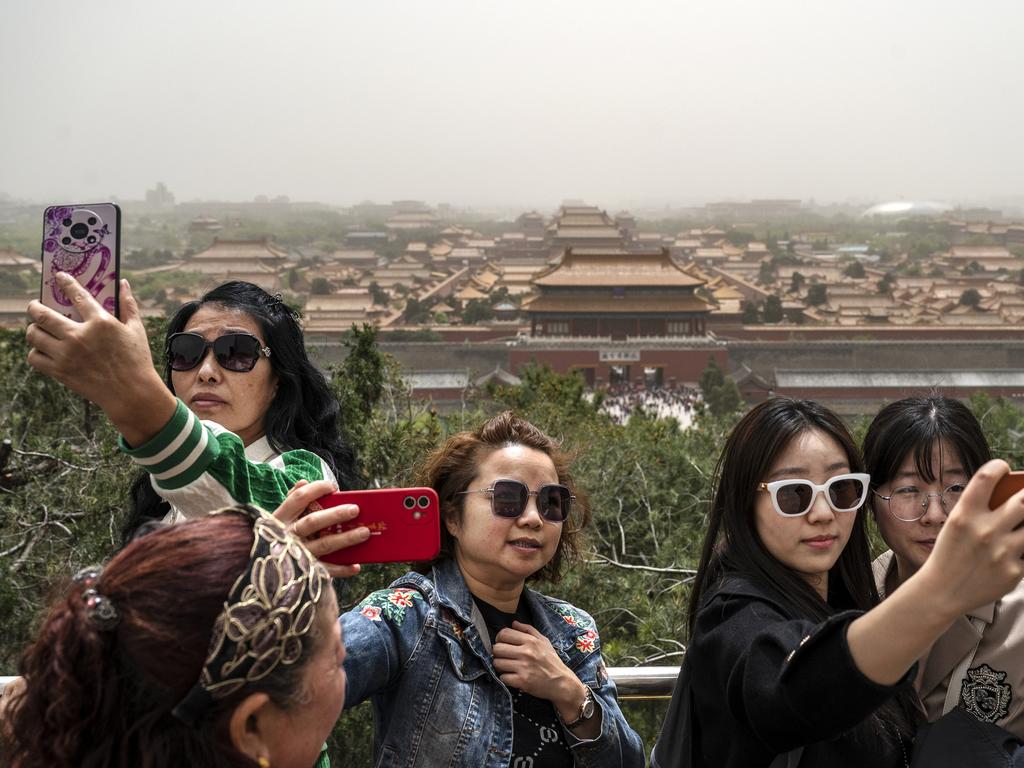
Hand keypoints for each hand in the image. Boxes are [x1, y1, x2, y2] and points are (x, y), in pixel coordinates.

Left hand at [26, 273, 174, 445]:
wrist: (132, 393)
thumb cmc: (137, 360)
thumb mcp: (137, 329)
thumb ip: (128, 304)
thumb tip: (125, 283)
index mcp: (101, 322)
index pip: (77, 294)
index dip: (65, 282)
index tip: (58, 276)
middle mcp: (80, 336)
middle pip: (42, 314)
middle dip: (34, 307)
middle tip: (35, 306)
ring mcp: (67, 354)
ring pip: (34, 335)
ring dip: (34, 329)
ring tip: (39, 329)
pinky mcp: (60, 371)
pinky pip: (34, 357)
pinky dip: (36, 351)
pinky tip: (44, 350)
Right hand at [273, 479, 369, 578]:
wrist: (260, 574)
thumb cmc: (278, 538)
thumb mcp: (279, 519)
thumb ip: (291, 501)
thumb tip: (303, 482)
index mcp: (280, 519)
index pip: (299, 499)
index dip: (317, 490)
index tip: (333, 486)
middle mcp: (287, 537)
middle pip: (313, 522)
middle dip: (335, 514)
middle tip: (355, 509)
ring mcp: (295, 556)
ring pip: (324, 545)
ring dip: (345, 539)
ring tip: (364, 532)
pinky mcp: (303, 574)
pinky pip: (325, 571)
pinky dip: (342, 569)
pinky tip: (356, 565)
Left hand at [492, 621, 585, 718]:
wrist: (561, 683)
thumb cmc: (552, 661)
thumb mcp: (544, 641)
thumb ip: (528, 630)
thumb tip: (513, 623)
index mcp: (530, 641)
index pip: (504, 634)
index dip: (499, 638)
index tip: (503, 644)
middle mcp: (526, 652)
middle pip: (497, 648)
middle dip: (498, 653)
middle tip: (504, 657)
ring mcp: (523, 667)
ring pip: (497, 663)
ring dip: (500, 666)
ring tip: (507, 667)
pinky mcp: (522, 681)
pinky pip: (502, 677)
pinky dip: (505, 678)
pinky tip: (512, 677)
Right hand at [920, 459, 1023, 615]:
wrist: (942, 592)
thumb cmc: (949, 554)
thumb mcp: (955, 525)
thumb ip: (978, 510)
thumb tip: (1013, 496)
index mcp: (964, 514)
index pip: (987, 477)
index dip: (999, 466)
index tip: (1004, 469)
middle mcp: (984, 530)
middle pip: (1023, 500)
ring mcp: (1002, 552)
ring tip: (1022, 524)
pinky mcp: (1014, 572)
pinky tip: (1018, 547)